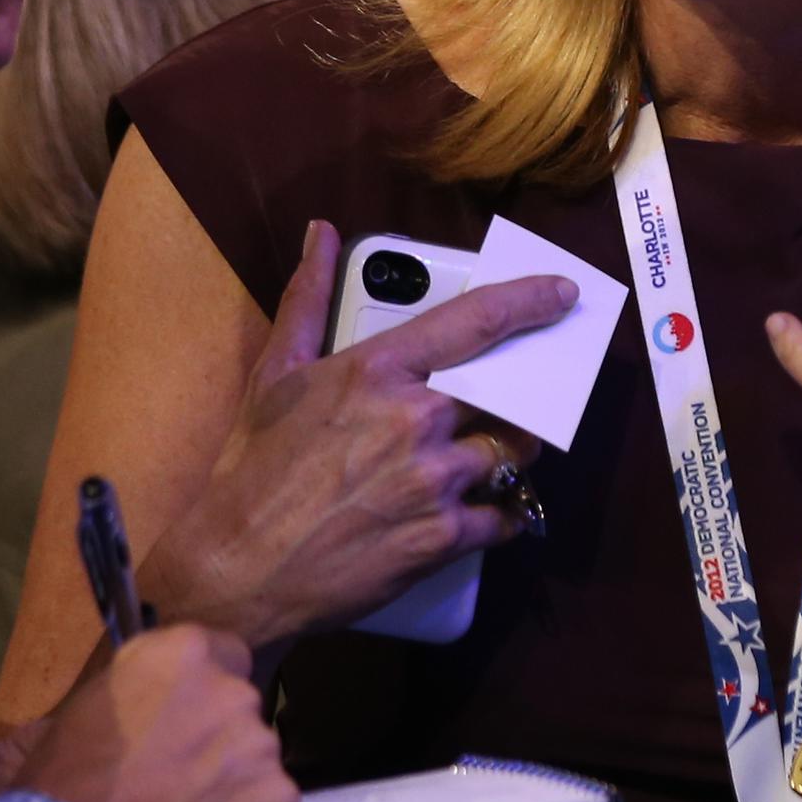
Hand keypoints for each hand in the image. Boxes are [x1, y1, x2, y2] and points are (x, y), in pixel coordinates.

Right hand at [14, 625, 298, 801]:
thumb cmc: (58, 793)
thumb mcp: (80, 718)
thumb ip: (130, 699)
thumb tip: (139, 715)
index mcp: (179, 655)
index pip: (222, 656)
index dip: (201, 696)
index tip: (181, 726)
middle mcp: (229, 690)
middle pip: (241, 711)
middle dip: (218, 743)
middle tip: (178, 785)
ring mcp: (259, 746)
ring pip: (259, 766)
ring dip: (235, 791)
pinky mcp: (280, 801)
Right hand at [143, 221, 570, 648]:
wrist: (240, 568)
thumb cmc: (253, 469)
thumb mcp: (275, 373)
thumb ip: (308, 297)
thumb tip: (320, 234)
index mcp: (378, 369)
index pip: (476, 322)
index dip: (529, 301)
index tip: (561, 294)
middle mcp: (416, 420)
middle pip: (507, 394)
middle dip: (519, 396)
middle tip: (513, 401)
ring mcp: (434, 481)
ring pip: (512, 454)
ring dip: (509, 452)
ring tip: (488, 455)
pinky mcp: (443, 539)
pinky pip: (504, 517)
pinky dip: (501, 513)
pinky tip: (484, 511)